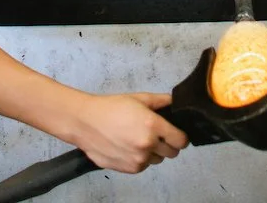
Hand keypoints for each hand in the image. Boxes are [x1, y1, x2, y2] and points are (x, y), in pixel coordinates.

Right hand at [65, 93, 188, 173]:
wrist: (85, 122)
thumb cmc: (111, 108)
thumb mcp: (139, 98)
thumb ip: (162, 101)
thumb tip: (176, 103)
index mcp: (153, 126)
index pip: (181, 140)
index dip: (181, 137)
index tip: (176, 134)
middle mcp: (147, 145)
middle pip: (172, 153)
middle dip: (168, 144)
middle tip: (156, 135)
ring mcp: (137, 159)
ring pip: (157, 160)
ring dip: (154, 152)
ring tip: (138, 139)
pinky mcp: (128, 169)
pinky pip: (143, 166)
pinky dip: (140, 159)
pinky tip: (129, 147)